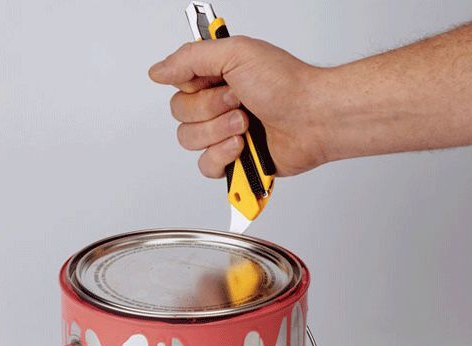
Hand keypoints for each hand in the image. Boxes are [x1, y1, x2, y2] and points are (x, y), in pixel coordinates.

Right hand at [149, 36, 332, 177]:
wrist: (314, 119)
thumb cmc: (286, 84)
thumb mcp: (236, 53)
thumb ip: (190, 58)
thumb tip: (158, 71)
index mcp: (217, 76)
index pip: (179, 84)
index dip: (193, 87)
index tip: (219, 81)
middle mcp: (218, 104)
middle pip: (180, 113)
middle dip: (209, 109)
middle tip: (239, 102)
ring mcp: (224, 132)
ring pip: (189, 140)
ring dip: (217, 132)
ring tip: (246, 125)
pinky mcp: (234, 160)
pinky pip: (205, 166)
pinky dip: (223, 156)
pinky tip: (243, 146)